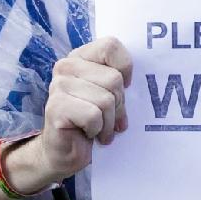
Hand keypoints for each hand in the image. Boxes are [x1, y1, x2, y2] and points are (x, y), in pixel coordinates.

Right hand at [28, 37, 132, 186]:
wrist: (64, 153)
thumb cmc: (92, 122)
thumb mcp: (110, 95)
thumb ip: (119, 79)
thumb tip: (145, 79)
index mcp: (81, 57)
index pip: (110, 46)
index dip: (124, 69)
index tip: (124, 88)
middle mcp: (66, 66)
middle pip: (114, 79)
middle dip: (119, 105)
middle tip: (111, 119)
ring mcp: (58, 85)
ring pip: (105, 100)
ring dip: (108, 122)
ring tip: (100, 130)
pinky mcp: (56, 107)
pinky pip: (93, 116)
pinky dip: (97, 130)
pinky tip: (89, 134)